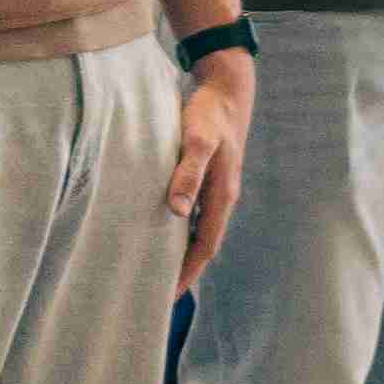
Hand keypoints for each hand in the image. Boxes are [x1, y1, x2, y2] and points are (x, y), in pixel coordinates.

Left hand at [167, 55, 252, 292]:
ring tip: (157, 268)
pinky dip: (180, 227)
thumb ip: (188, 173)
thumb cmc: (209, 114)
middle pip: (203, 243)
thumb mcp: (197, 141)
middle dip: (185, 269)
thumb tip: (178, 210)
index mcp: (222, 195)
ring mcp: (217, 187)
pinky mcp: (208, 176)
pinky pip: (194, 212)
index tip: (169, 295)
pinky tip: (162, 228)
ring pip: (199, 229)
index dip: (188, 272)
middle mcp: (222, 197)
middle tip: (158, 291)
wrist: (226, 89)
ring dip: (182, 250)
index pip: (205, 246)